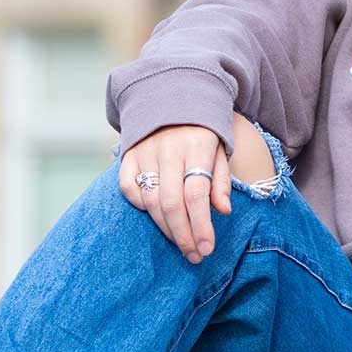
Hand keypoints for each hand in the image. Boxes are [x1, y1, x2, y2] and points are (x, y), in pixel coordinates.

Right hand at [117, 122, 233, 262]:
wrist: (171, 95)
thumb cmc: (203, 131)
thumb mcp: (221, 149)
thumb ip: (221, 180)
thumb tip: (223, 211)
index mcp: (197, 146)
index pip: (196, 194)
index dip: (201, 225)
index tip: (207, 248)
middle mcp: (168, 150)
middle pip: (171, 203)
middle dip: (183, 235)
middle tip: (194, 255)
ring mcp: (145, 152)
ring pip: (151, 200)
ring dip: (166, 228)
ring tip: (182, 244)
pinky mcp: (128, 155)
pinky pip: (129, 188)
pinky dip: (141, 206)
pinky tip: (157, 216)